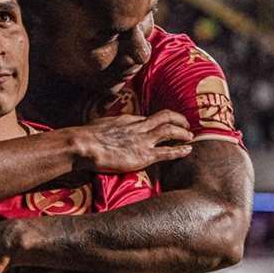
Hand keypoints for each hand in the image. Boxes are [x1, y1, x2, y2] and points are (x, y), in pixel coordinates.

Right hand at [70, 109, 193, 172]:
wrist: (84, 144)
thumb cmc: (85, 137)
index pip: (147, 118)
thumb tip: (101, 129)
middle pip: (164, 117)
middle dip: (178, 119)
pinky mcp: (143, 155)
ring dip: (182, 132)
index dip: (158, 121)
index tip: (164, 124)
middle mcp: (138, 127)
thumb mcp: (98, 125)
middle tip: (185, 124)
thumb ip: (106, 127)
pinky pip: (167, 151)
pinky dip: (179, 150)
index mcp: (127, 120)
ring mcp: (142, 140)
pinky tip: (188, 150)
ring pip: (170, 131)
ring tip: (190, 135)